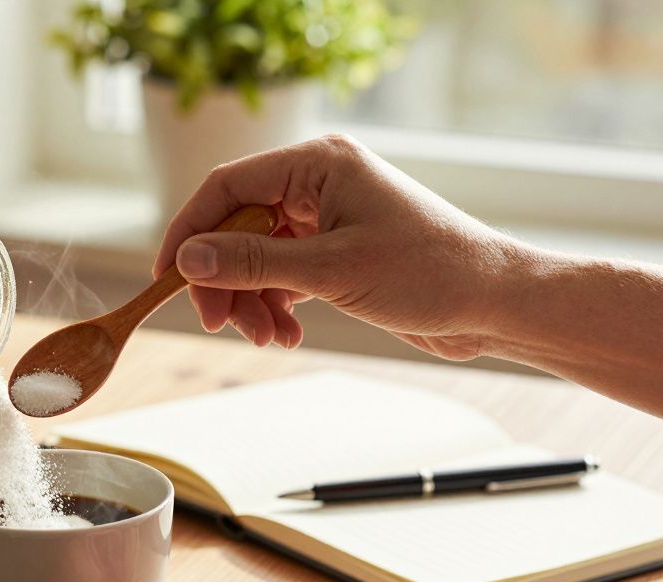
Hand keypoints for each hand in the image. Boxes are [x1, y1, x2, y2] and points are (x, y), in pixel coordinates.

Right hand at [153, 134, 524, 359]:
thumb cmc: (429, 273)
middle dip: (225, 280)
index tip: (169, 278)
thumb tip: (188, 260)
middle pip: (237, 226)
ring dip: (252, 301)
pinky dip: (276, 306)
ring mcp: (327, 216)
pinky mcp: (337, 251)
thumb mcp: (330, 271)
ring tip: (268, 337)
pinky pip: (282, 275)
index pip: (227, 187)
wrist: (494, 304)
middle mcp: (319, 182)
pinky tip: (286, 335)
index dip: (190, 232)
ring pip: (257, 257)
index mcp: (318, 163)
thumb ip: (252, 264)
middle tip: (220, 324)